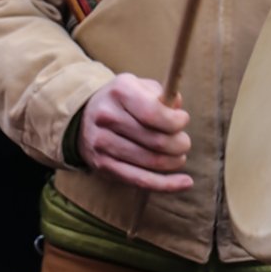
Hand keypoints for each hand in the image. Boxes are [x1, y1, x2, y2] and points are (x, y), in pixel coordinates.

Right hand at [79, 74, 191, 192]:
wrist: (85, 117)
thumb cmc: (124, 102)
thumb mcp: (141, 87)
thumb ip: (162, 94)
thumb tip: (177, 109)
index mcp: (120, 92)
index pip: (154, 113)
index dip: (176, 122)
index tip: (183, 121)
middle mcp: (107, 117)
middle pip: (156, 140)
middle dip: (180, 144)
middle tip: (183, 142)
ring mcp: (102, 143)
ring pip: (152, 161)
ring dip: (174, 161)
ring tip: (179, 156)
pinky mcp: (103, 165)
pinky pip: (141, 180)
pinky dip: (167, 184)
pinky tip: (185, 182)